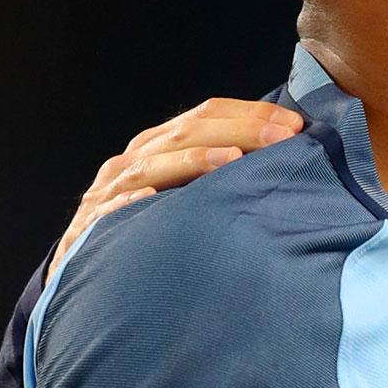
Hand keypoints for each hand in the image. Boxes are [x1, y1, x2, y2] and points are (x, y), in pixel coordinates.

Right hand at [50, 98, 302, 275]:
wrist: (93, 274)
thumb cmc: (154, 228)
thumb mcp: (187, 191)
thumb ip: (225, 170)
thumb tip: (290, 153)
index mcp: (159, 144)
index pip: (207, 113)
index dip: (250, 113)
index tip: (295, 124)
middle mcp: (134, 160)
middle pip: (187, 132)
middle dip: (240, 130)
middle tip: (285, 136)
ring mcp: (111, 192)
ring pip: (153, 165)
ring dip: (193, 160)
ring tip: (234, 159)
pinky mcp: (93, 226)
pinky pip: (111, 211)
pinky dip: (130, 202)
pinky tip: (152, 196)